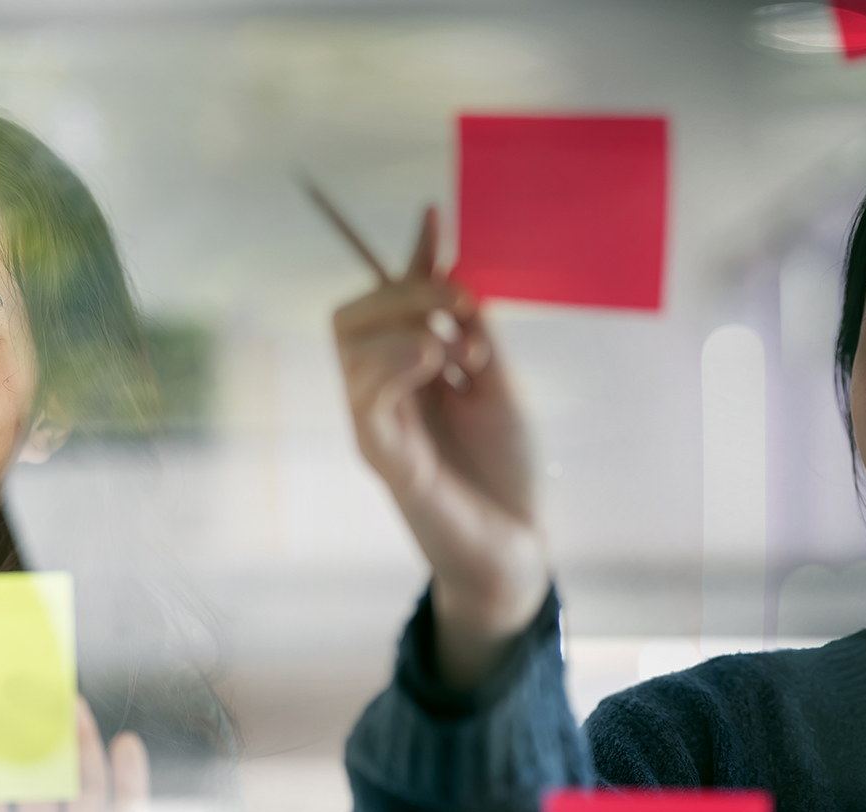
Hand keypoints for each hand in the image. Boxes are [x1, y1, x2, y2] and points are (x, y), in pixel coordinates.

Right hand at [332, 207, 548, 688]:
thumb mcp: (500, 384)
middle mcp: (380, 392)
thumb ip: (476, 332)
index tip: (436, 213)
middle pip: (350, 315)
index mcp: (410, 370)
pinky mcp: (379, 455)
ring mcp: (373, 423)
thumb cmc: (506, 472)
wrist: (516, 543)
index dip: (409, 256)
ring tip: (453, 348)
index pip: (391, 300)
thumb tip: (456, 270)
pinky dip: (395, 363)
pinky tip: (434, 362)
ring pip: (348, 346)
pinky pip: (364, 395)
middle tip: (459, 302)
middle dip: (401, 290)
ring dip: (403, 325)